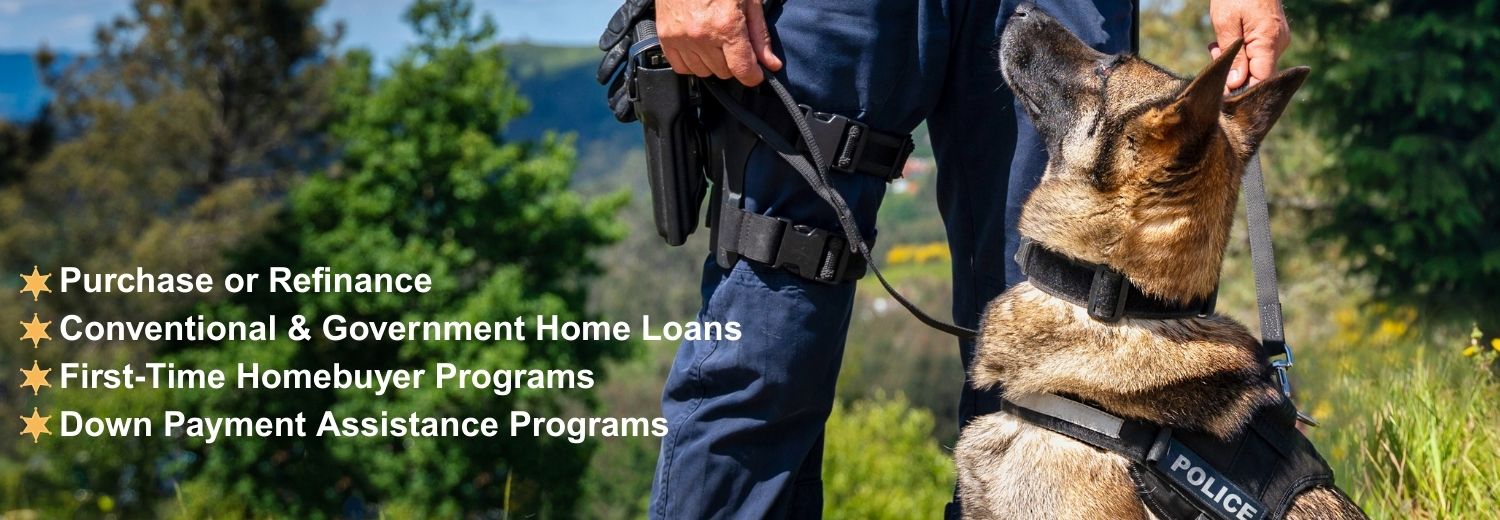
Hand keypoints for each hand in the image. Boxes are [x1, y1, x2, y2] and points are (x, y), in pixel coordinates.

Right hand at [657, 0, 782, 85]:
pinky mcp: (666, 37)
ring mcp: (681, 38)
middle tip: (733, 43)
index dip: (754, 75)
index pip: (743, 70)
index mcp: (726, 25)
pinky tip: (699, 46)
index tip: (756, 72)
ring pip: (704, 72)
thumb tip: (771, 64)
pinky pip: (682, 68)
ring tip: (715, 40)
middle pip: (724, 73)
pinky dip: (692, 62)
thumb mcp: (749, 1)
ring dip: (713, 63)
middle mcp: (702, 35)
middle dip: (733, 63)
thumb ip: (759, 36)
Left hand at [1208, 0, 1290, 92]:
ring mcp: (1277, 40)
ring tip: (1216, 44)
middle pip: (1257, 75)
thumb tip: (1236, 84)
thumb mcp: (1226, 23)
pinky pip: (1256, 53)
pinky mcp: (1271, 36)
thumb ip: (1234, 55)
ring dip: (1233, 60)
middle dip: (1233, 73)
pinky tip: (1223, 41)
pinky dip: (1239, 51)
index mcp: (1269, 41)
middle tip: (1215, 55)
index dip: (1242, 90)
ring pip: (1255, 64)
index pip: (1262, 80)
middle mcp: (1278, 43)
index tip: (1221, 90)